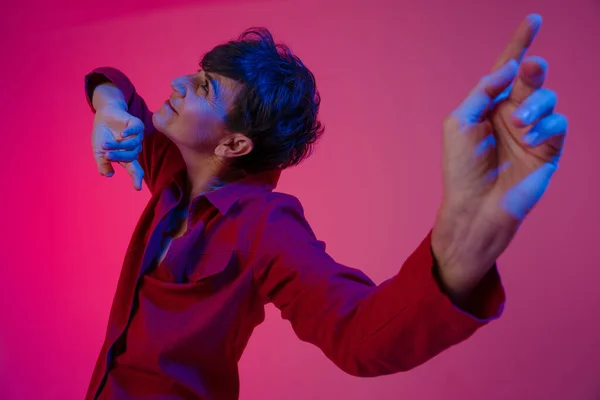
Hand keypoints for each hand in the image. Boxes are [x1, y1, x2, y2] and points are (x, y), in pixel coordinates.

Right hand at [92, 104, 144, 190]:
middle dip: (118, 157)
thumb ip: (103, 163)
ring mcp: (137, 136)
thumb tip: (108, 175)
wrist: (103, 116)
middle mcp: (134, 148)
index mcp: (127, 157)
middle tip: (106, 155)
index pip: (134, 170)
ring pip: (132, 145)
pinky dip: (129, 133)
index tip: (137, 188)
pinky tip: (122, 134)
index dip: (136, 178)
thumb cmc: (103, 135)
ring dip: (117, 145)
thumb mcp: (99, 152)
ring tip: (104, 144)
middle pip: (131, 157)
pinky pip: (136, 131)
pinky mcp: (137, 125)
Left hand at [431, 14, 567, 298]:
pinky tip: (529, 135)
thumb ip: (481, 92)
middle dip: (533, 70)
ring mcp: (532, 132)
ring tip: (519, 122)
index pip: (507, 70)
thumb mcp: (459, 122)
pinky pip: (558, 125)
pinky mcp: (547, 150)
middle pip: (531, 80)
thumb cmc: (460, 168)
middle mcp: (512, 115)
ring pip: (548, 99)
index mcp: (490, 106)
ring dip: (535, 104)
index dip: (519, 44)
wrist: (474, 207)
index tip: (533, 19)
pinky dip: (545, 126)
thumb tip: (508, 67)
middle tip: (531, 68)